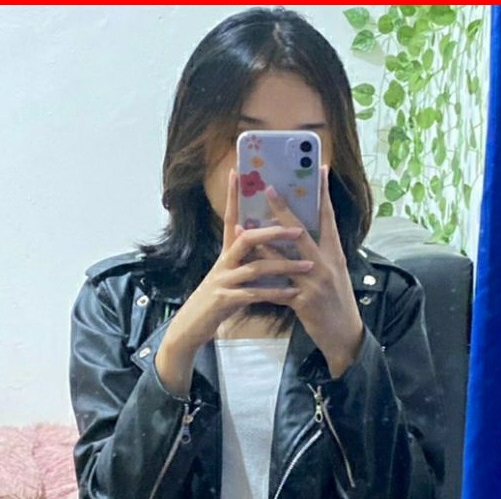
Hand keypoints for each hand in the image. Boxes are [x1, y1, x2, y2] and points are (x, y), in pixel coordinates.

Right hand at [156, 169, 312, 397]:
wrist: (191, 327)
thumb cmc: (217, 300)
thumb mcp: (231, 275)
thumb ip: (247, 259)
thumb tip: (267, 245)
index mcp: (226, 253)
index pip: (230, 217)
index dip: (232, 195)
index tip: (237, 171)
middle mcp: (224, 262)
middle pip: (247, 237)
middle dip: (274, 231)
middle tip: (299, 228)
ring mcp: (223, 281)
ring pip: (256, 267)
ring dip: (285, 266)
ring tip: (309, 266)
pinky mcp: (225, 300)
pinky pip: (254, 294)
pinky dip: (276, 294)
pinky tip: (293, 294)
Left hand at [262, 166, 363, 377]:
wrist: (344, 337)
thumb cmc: (338, 304)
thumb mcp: (335, 274)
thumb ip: (320, 255)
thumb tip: (301, 234)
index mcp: (335, 255)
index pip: (328, 218)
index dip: (323, 194)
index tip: (318, 169)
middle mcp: (326, 265)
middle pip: (302, 232)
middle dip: (283, 209)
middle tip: (268, 187)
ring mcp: (314, 283)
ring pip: (284, 257)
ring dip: (261, 241)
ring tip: (243, 226)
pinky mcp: (303, 302)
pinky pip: (277, 286)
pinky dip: (261, 277)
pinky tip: (246, 269)